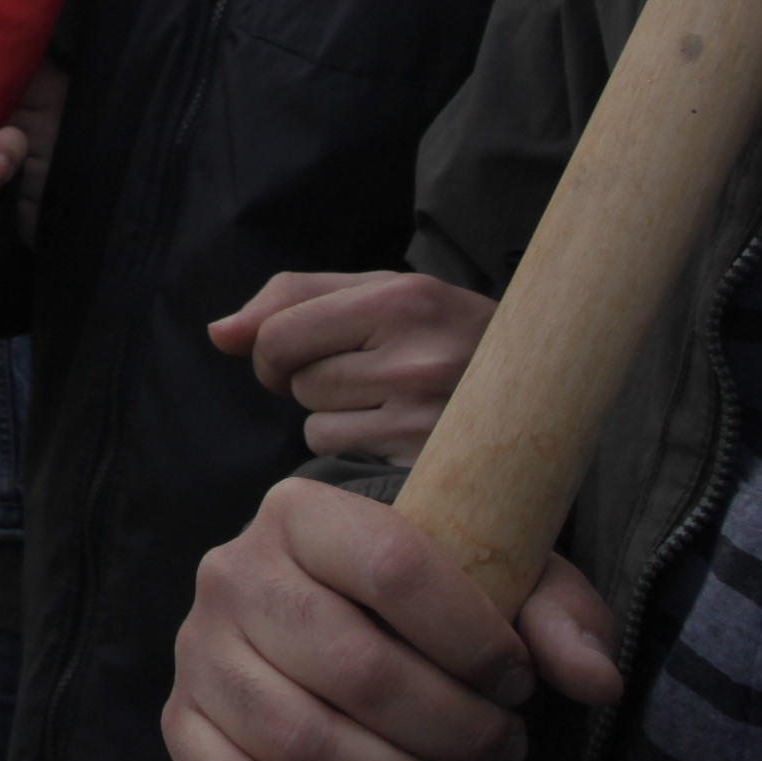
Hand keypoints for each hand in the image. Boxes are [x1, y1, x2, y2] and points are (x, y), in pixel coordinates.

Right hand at [161, 477, 622, 760]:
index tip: (519, 683)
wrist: (324, 620)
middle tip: (505, 755)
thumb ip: (557, 616)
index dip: (471, 637)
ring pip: (301, 744)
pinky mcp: (181, 726)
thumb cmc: (422, 603)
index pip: (391, 565)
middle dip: (452, 732)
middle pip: (353, 668)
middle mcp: (235, 572)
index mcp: (303, 512)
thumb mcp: (496, 582)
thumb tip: (598, 679)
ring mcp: (200, 653)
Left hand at [209, 271, 494, 465]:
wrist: (544, 385)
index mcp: (406, 297)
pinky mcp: (427, 467)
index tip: (293, 356)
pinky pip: (342, 457)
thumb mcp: (381, 293)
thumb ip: (292, 299)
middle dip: (315, 382)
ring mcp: (427, 419)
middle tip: (370, 376)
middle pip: (298, 382)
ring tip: (393, 405)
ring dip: (337, 418)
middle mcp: (420, 356)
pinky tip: (399, 437)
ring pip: (316, 425)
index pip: (279, 333)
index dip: (270, 352)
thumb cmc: (442, 334)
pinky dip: (355, 450)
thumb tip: (217, 334)